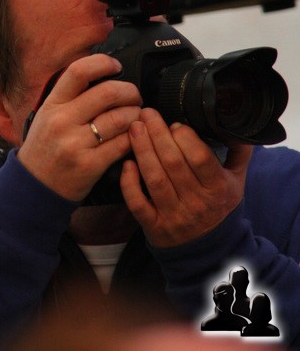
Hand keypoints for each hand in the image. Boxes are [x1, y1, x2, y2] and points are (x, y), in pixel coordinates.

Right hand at [17, 54, 141, 200]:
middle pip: (108, 92)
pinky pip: (122, 144)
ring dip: (136, 114)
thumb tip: (103, 75)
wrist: (33, 188)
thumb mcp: (47, 115)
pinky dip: (134, 138)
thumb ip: (70, 96)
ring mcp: (76, 144)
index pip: (79, 72)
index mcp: (52, 104)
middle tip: (135, 96)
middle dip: (130, 91)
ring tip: (136, 116)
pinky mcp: (90, 166)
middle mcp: (62, 121)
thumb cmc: (45, 148)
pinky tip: (133, 137)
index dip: (103, 63)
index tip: (116, 66)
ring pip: (120, 118)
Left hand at [120, 108, 252, 246]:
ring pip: (154, 179)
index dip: (185, 137)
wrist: (211, 251)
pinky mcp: (154, 226)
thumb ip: (238, 151)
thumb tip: (234, 121)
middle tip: (146, 114)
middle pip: (173, 164)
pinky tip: (126, 163)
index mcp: (218, 188)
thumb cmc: (220, 205)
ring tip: (134, 128)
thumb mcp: (236, 180)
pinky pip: (138, 204)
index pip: (201, 158)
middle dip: (157, 134)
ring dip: (142, 150)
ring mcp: (174, 216)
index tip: (174, 123)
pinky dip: (129, 183)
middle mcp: (196, 203)